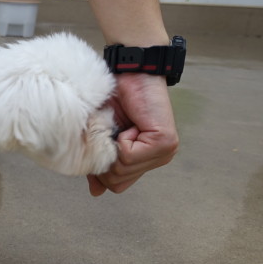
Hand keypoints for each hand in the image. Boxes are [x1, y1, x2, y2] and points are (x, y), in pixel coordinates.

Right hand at [88, 73, 179, 195]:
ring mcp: (165, 152)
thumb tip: (97, 192)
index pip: (118, 185)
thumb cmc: (114, 99)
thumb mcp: (103, 137)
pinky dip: (121, 139)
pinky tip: (130, 124)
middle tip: (111, 133)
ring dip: (112, 146)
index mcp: (146, 159)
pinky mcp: (165, 142)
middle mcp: (159, 158)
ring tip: (121, 126)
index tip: (100, 145)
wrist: (130, 71)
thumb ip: (102, 164)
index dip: (102, 170)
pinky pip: (128, 156)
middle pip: (117, 181)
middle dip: (105, 158)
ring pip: (122, 170)